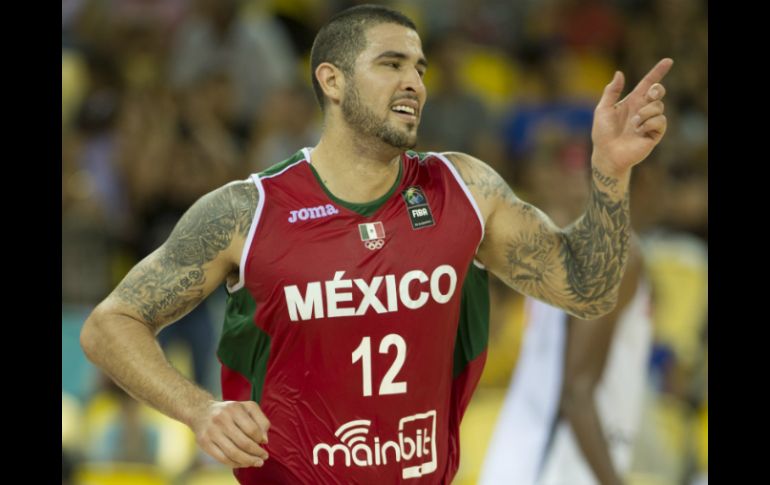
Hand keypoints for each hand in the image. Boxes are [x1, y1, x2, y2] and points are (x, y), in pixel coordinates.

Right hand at [191, 400, 270, 467]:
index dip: (260, 439)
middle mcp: (221, 419)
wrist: (200, 411)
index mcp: (234, 408)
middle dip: (256, 453)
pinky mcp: (204, 443)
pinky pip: (223, 458)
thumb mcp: (247, 407)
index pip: (252, 429)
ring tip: (256, 462)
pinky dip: (235, 463)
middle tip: (264, 457)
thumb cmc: (229, 411)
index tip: (264, 443)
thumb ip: (261, 420)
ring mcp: (211, 432)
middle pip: (243, 443)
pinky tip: (243, 463)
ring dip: (248, 461)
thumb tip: (264, 439)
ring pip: (233, 453)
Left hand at [591, 58, 673, 175]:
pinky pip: (660, 121)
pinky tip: (639, 130)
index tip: (668, 61)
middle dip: (657, 89)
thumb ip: (611, 91)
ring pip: (659, 106)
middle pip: (658, 92)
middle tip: (650, 94)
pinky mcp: (654, 134)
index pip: (647, 83)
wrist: (606, 154)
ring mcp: (649, 122)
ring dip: (645, 113)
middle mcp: (643, 110)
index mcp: (632, 101)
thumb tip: (619, 73)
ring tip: (634, 123)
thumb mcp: (603, 109)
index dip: (657, 72)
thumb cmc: (602, 133)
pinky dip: (649, 123)